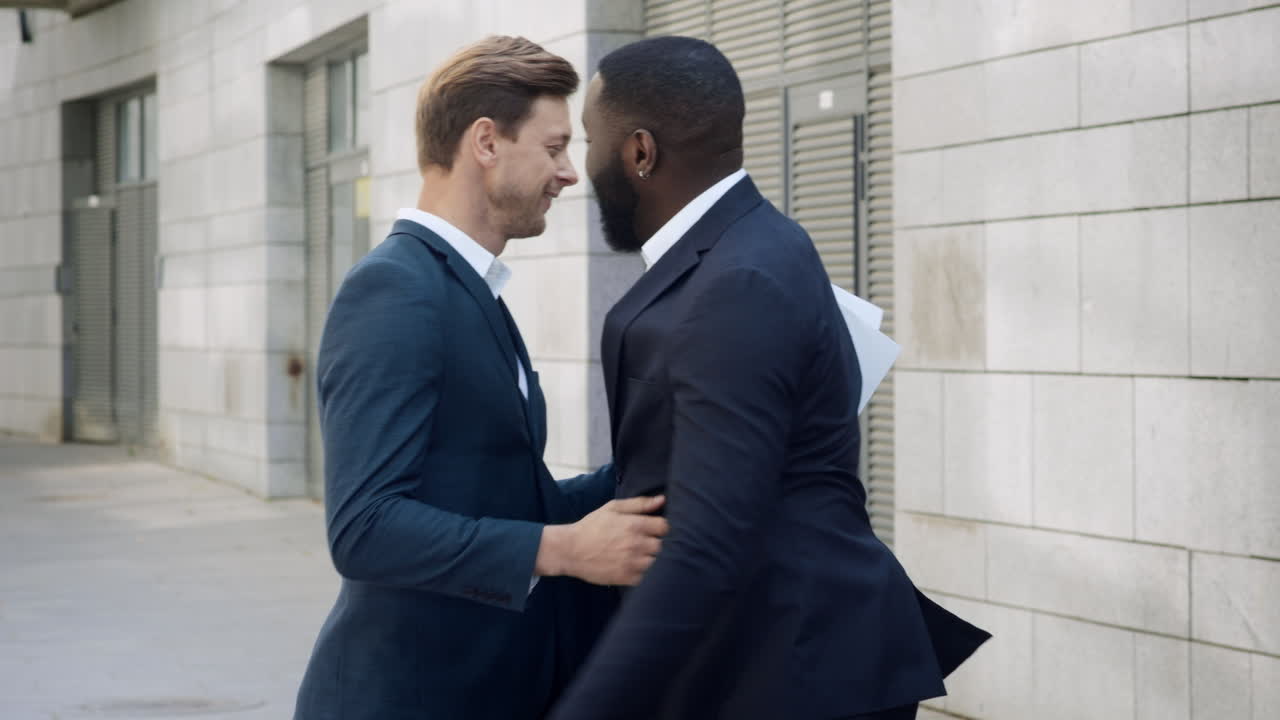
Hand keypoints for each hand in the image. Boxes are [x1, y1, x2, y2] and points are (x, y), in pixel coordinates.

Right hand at [537, 495, 668, 585]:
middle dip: (654, 542)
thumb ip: (639, 504)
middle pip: (661, 545)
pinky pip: (646, 577)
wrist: (570, 550)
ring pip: (656, 562)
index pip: (664, 527)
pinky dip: (642, 572)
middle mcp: (636, 544)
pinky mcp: (627, 578)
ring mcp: (632, 563)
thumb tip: (662, 500)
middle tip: (642, 542)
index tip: (651, 529)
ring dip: (649, 558)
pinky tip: (631, 566)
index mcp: (634, 525)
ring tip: (637, 555)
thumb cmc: (591, 526)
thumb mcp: (612, 508)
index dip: (659, 527)